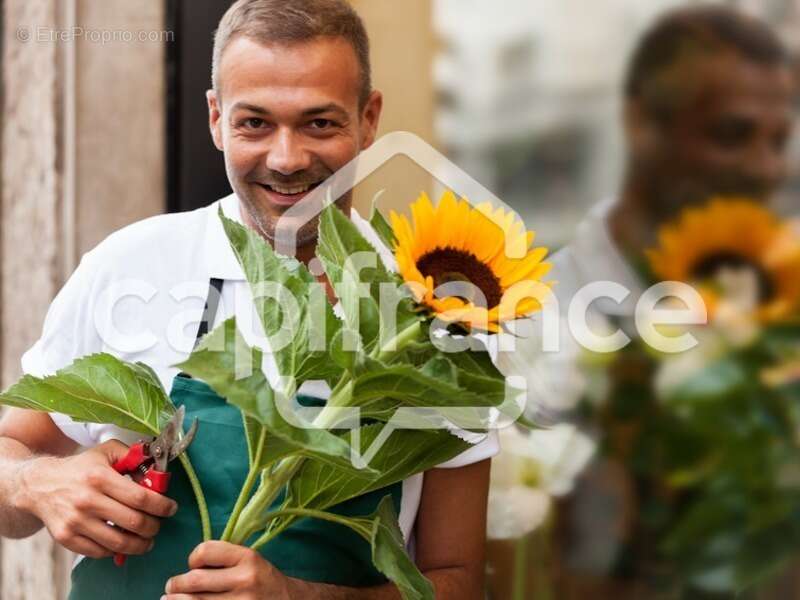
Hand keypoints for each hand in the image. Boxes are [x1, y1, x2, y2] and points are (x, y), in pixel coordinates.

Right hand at [15, 439, 177, 557]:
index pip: (140, 497)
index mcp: (100, 477)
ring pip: (118, 543)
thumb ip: (133, 457)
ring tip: (147, 540)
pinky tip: (123, 542)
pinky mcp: (66, 538)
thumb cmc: (81, 468)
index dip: (161, 506)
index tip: (171, 508)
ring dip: (139, 544)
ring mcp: (75, 521)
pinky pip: (99, 551)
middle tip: (158, 525)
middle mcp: (87, 500)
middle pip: (133, 522)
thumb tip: (156, 472)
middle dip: (153, 527)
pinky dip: (115, 550)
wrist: (40, 485)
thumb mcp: (107, 452)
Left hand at [163, 541, 291, 598]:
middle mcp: (245, 580)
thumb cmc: (263, 581)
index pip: (205, 552)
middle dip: (175, 585)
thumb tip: (186, 571)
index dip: (193, 558)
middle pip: (195, 580)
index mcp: (247, 558)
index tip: (192, 566)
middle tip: (170, 587)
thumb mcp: (250, 561)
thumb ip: (223, 560)